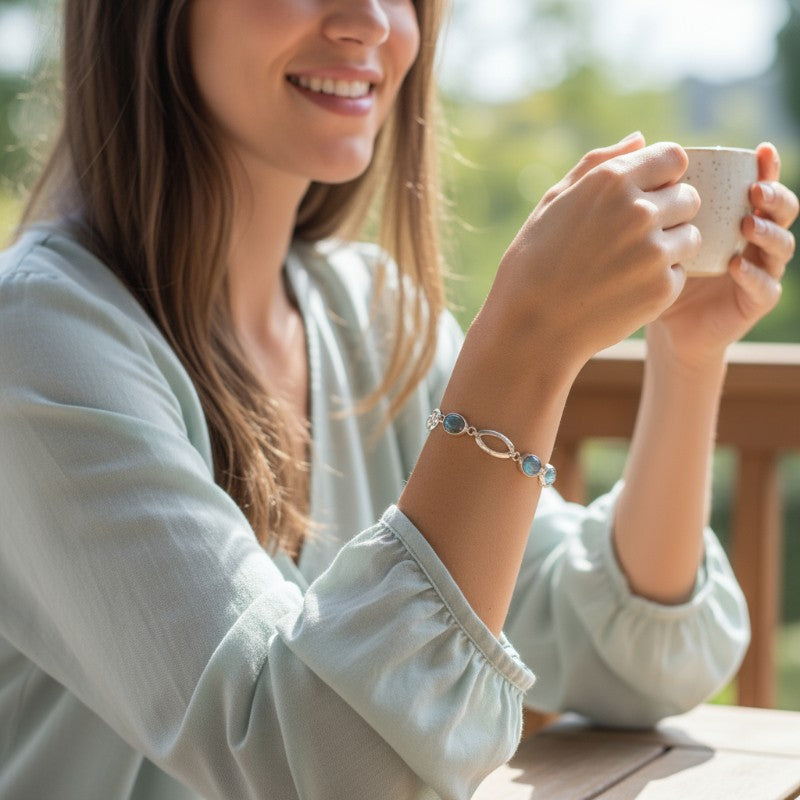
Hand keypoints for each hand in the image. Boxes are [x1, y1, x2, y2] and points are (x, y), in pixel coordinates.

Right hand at [484, 133, 699, 381]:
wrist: (530, 329)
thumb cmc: (532, 264)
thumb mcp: (552, 205)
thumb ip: (598, 165)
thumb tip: (639, 138)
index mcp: (610, 181)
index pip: (674, 157)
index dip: (663, 177)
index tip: (644, 196)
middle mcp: (638, 210)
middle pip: (689, 196)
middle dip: (669, 213)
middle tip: (632, 239)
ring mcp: (654, 250)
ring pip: (690, 236)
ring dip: (669, 247)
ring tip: (627, 267)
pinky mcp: (662, 287)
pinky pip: (680, 273)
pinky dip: (659, 281)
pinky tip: (624, 291)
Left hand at [650, 142, 798, 366]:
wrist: (657, 322)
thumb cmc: (653, 268)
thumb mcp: (652, 227)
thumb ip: (651, 188)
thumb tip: (639, 138)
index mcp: (734, 217)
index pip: (760, 186)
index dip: (767, 168)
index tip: (761, 151)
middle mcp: (752, 241)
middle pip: (781, 211)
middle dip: (774, 197)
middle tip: (754, 191)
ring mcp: (758, 270)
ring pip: (781, 246)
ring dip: (768, 232)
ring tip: (747, 224)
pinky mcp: (753, 302)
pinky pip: (765, 287)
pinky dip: (753, 275)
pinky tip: (735, 266)